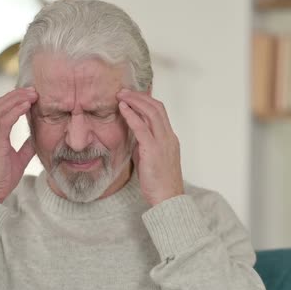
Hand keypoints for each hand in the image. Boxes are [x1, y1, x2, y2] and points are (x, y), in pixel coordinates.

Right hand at [0, 87, 37, 201]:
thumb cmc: (2, 179)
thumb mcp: (19, 159)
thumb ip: (26, 146)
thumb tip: (37, 137)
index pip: (1, 110)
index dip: (14, 99)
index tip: (30, 94)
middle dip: (16, 94)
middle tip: (33, 89)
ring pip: (0, 109)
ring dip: (17, 99)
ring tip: (32, 93)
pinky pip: (3, 122)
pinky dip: (14, 111)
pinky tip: (26, 106)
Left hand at [116, 89, 183, 205]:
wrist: (167, 199)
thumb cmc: (159, 182)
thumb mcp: (150, 158)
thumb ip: (143, 145)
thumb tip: (133, 135)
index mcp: (169, 138)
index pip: (160, 112)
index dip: (146, 101)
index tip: (132, 96)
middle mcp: (168, 137)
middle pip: (156, 107)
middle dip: (139, 96)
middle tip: (123, 91)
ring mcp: (163, 142)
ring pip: (151, 113)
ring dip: (135, 101)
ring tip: (121, 95)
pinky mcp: (153, 150)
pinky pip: (142, 128)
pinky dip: (132, 115)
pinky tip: (123, 109)